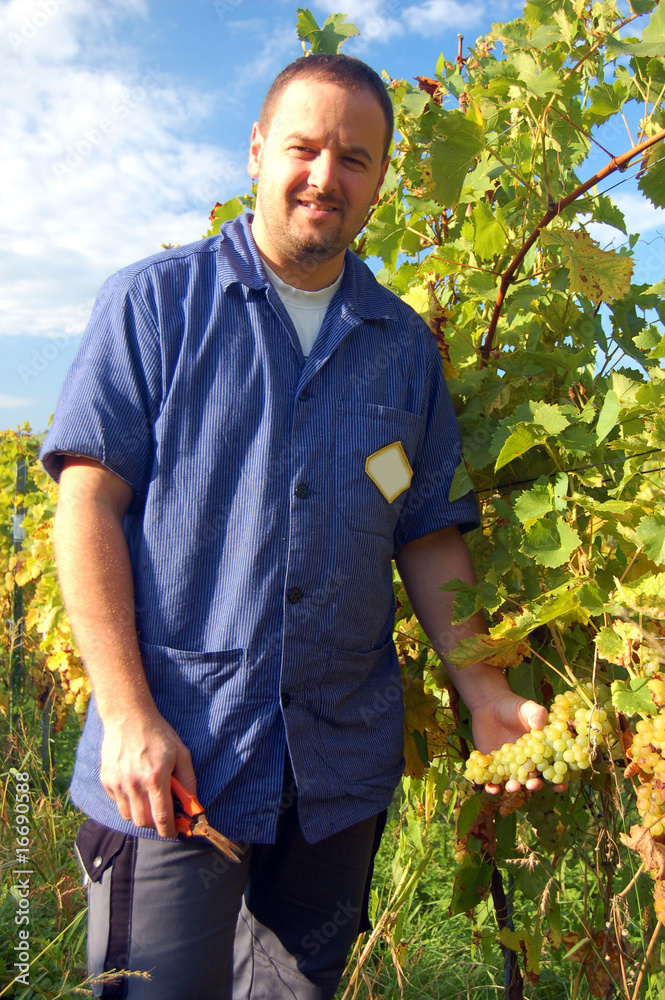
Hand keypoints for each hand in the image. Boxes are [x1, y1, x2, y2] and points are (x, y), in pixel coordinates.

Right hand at [100, 709, 196, 837]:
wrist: (128, 717)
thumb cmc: (158, 734)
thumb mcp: (181, 752)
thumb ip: (188, 780)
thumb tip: (192, 804)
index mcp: (156, 778)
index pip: (162, 817)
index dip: (169, 830)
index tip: (174, 832)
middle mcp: (134, 784)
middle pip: (144, 822)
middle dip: (155, 823)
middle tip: (163, 814)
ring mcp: (117, 783)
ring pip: (128, 816)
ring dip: (141, 814)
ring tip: (149, 799)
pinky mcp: (106, 780)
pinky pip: (118, 803)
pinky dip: (128, 803)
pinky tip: (135, 788)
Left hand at [470, 691, 565, 794]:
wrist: (490, 705)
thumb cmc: (514, 707)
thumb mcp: (527, 708)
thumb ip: (536, 714)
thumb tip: (539, 724)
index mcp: (540, 753)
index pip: (553, 769)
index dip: (558, 780)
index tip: (559, 785)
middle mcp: (526, 763)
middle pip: (533, 780)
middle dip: (534, 785)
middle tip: (531, 784)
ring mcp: (509, 766)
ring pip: (513, 783)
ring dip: (513, 788)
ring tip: (511, 786)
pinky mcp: (492, 765)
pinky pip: (492, 780)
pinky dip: (491, 786)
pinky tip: (489, 787)